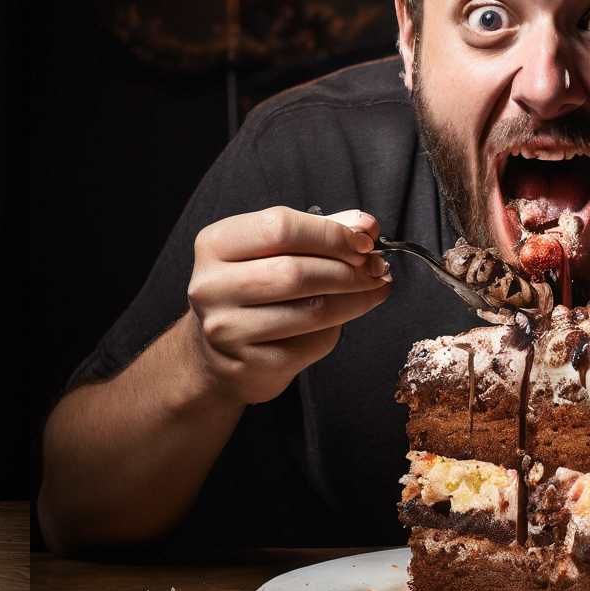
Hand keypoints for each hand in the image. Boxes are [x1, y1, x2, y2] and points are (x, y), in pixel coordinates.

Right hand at [186, 206, 391, 405]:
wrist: (217, 354)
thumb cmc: (252, 294)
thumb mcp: (274, 252)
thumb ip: (319, 233)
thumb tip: (366, 225)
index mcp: (216, 244)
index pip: (281, 227)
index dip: (331, 233)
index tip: (366, 241)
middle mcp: (212, 286)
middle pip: (295, 271)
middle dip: (348, 269)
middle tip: (377, 269)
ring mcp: (227, 329)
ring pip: (310, 310)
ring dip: (354, 299)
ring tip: (374, 290)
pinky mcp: (249, 364)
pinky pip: (311, 343)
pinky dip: (338, 328)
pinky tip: (345, 317)